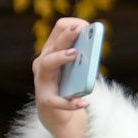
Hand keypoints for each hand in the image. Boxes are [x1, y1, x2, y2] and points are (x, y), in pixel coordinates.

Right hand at [33, 16, 93, 137]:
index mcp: (52, 51)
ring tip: (76, 54)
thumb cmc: (68, 85)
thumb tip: (95, 44)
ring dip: (60, 58)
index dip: (71, 26)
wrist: (56, 113)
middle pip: (53, 46)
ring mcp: (42, 81)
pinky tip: (84, 102)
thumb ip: (85, 57)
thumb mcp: (77, 69)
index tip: (85, 25)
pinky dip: (70, 102)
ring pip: (47, 65)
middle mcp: (43, 63)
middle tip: (79, 29)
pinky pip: (57, 100)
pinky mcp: (46, 100)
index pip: (57, 30)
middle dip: (66, 37)